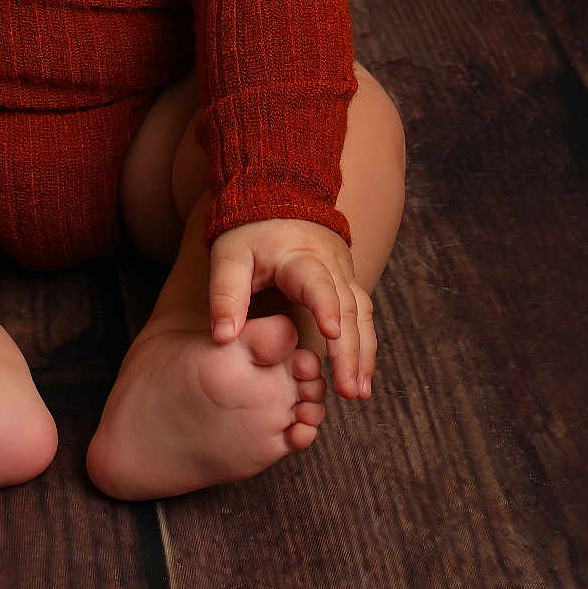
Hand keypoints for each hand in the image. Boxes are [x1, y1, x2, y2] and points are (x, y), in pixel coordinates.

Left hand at [208, 217, 375, 400]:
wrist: (279, 196)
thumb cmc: (250, 231)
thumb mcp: (229, 256)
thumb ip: (225, 294)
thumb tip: (223, 337)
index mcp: (300, 256)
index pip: (317, 282)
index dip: (325, 306)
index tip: (330, 334)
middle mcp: (331, 265)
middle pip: (348, 308)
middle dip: (349, 352)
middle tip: (348, 391)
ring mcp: (343, 272)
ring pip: (362, 315)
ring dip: (363, 354)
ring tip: (360, 393)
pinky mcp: (347, 282)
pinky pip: (362, 316)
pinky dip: (365, 346)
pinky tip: (361, 376)